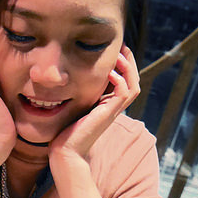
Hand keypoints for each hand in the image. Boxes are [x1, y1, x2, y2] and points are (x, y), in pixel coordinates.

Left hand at [49, 44, 139, 163]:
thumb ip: (76, 95)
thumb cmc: (64, 134)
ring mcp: (112, 112)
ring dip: (128, 67)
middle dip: (129, 61)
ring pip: (133, 85)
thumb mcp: (72, 108)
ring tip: (118, 54)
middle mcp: (113, 108)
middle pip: (133, 81)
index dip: (123, 65)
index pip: (124, 81)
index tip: (114, 49)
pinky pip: (124, 93)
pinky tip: (109, 71)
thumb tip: (66, 78)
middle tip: (121, 45)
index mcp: (107, 106)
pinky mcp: (108, 114)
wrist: (65, 152)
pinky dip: (120, 79)